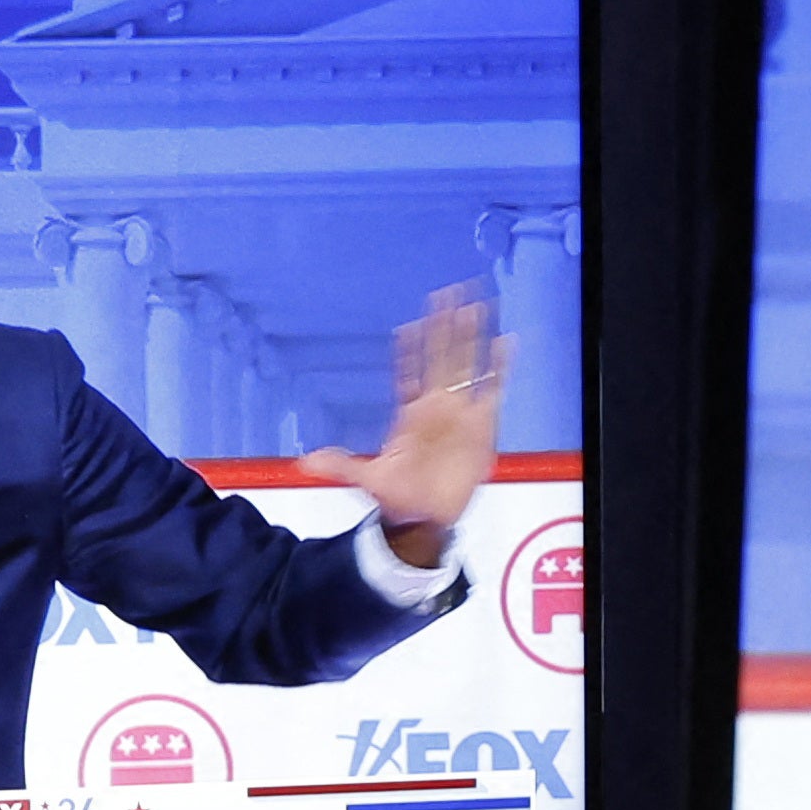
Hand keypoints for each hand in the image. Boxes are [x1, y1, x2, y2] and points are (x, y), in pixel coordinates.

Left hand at [304, 287, 504, 565]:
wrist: (427, 518)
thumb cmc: (399, 497)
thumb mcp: (368, 479)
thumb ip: (342, 466)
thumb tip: (305, 462)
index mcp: (410, 412)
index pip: (410, 370)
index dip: (411, 348)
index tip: (411, 322)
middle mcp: (436, 406)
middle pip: (442, 357)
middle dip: (446, 326)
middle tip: (451, 292)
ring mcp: (460, 413)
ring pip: (467, 365)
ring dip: (472, 337)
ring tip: (477, 306)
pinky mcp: (483, 426)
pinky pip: (493, 389)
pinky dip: (499, 366)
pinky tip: (504, 341)